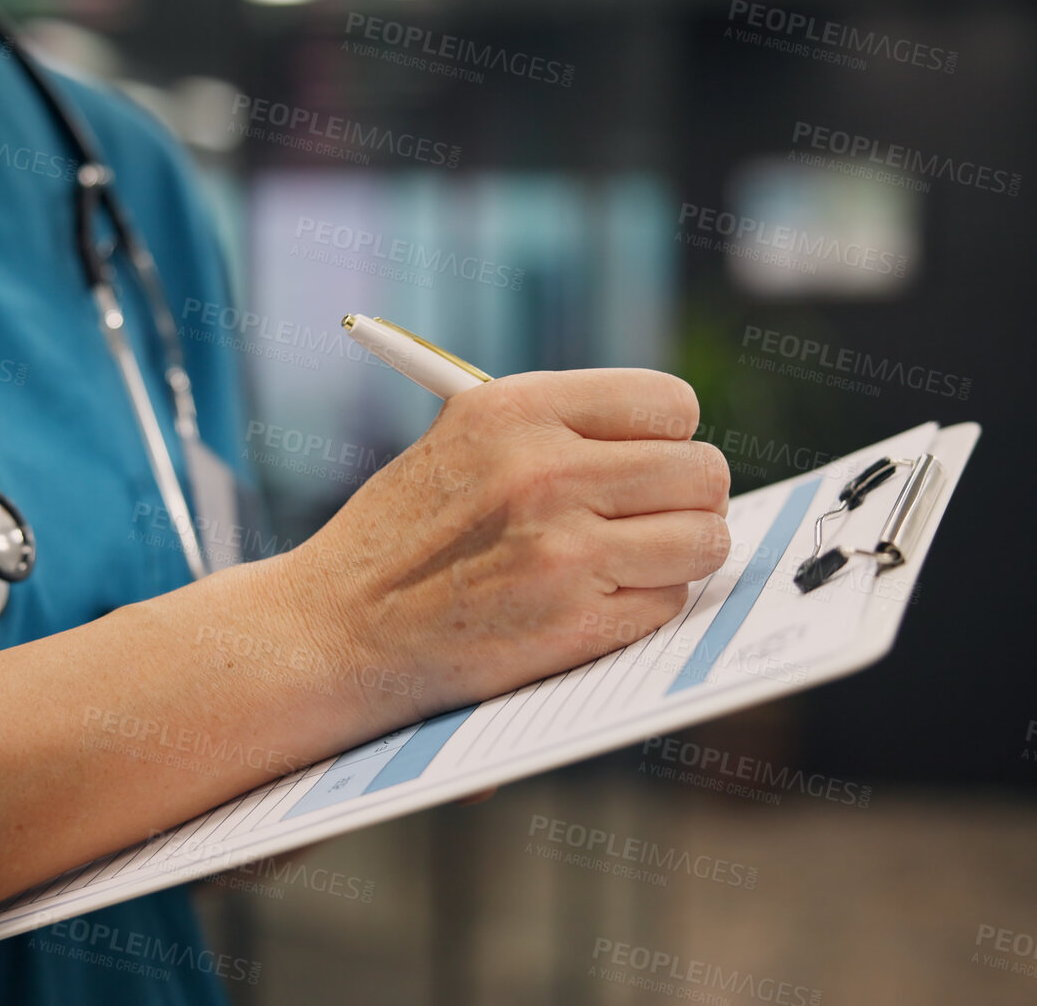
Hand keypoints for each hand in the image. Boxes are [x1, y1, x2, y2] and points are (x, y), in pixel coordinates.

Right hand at [289, 369, 730, 728]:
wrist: (333, 631)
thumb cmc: (402, 537)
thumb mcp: (463, 441)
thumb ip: (559, 430)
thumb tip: (672, 442)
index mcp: (516, 409)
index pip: (669, 405)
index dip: (667, 438)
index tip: (646, 461)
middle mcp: (546, 471)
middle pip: (703, 472)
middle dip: (687, 499)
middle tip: (651, 519)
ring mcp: (565, 552)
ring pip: (703, 539)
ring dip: (680, 556)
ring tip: (632, 562)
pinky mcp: (575, 625)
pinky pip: (670, 603)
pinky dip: (646, 608)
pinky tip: (595, 606)